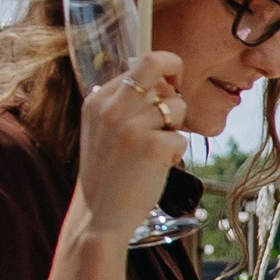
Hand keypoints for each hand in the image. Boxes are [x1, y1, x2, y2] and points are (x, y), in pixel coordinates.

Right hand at [74, 45, 187, 242]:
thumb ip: (122, 103)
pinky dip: (175, 153)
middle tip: (177, 97)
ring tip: (157, 148)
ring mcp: (132, 126)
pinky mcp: (152, 147)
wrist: (98, 216)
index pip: (140, 63)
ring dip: (175, 127)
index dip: (162, 73)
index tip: (168, 87)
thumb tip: (160, 79)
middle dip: (176, 74)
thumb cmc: (107, 174)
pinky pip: (181, 137)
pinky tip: (158, 166)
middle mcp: (113, 107)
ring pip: (177, 105)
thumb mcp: (101, 129)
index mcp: (98, 99)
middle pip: (157, 63)